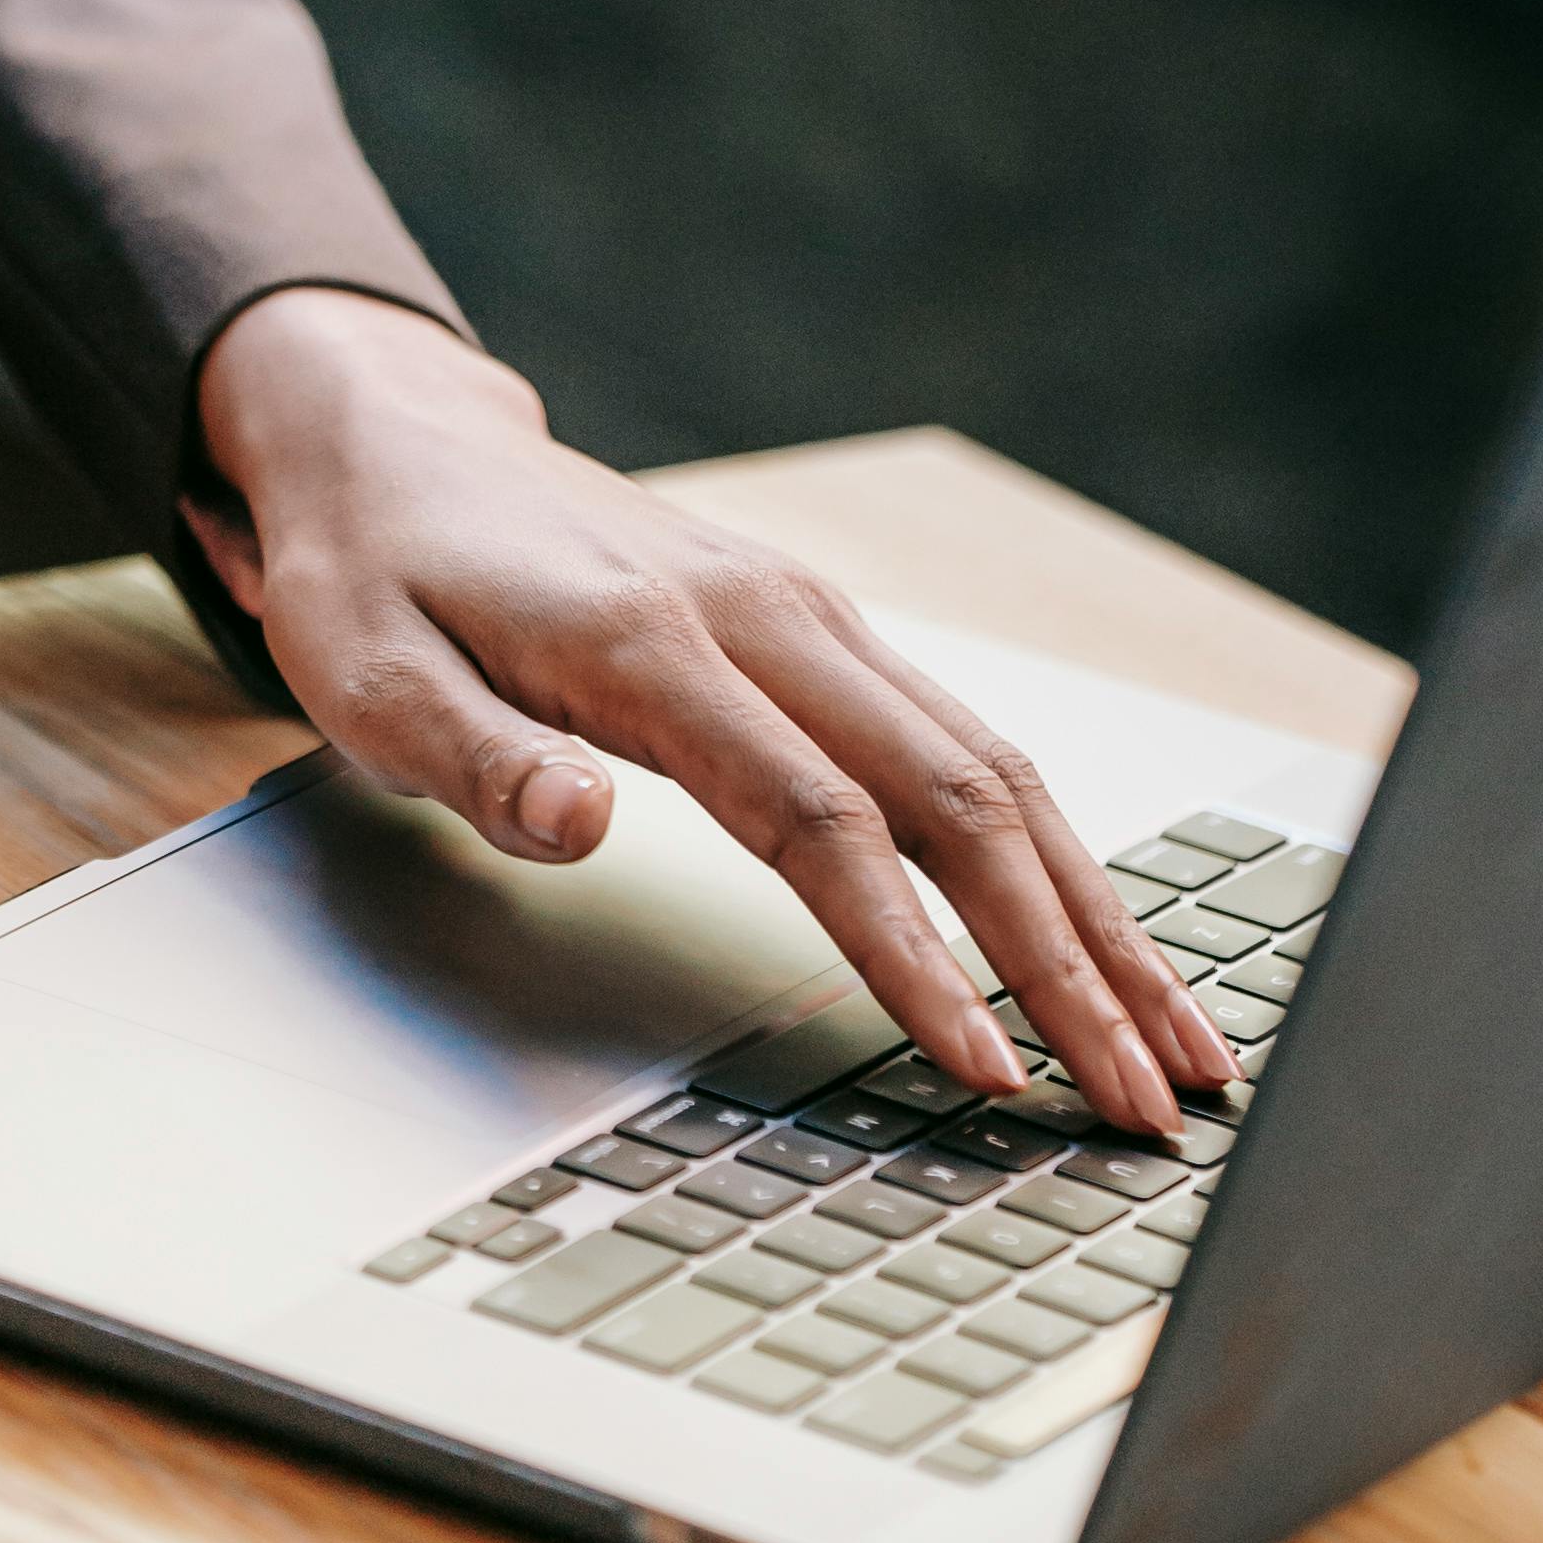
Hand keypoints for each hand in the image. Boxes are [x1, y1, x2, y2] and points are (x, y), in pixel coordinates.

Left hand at [188, 289, 1234, 1142]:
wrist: (399, 439)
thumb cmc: (375, 572)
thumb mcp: (363, 670)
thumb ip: (472, 757)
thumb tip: (581, 826)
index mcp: (653, 642)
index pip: (817, 817)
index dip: (910, 948)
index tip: (986, 1068)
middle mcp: (764, 615)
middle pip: (955, 796)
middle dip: (1066, 959)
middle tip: (1145, 1103)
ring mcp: (809, 616)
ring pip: (992, 769)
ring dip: (1094, 909)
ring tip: (1178, 1044)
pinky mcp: (823, 631)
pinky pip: (966, 745)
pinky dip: (1053, 851)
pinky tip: (1101, 937)